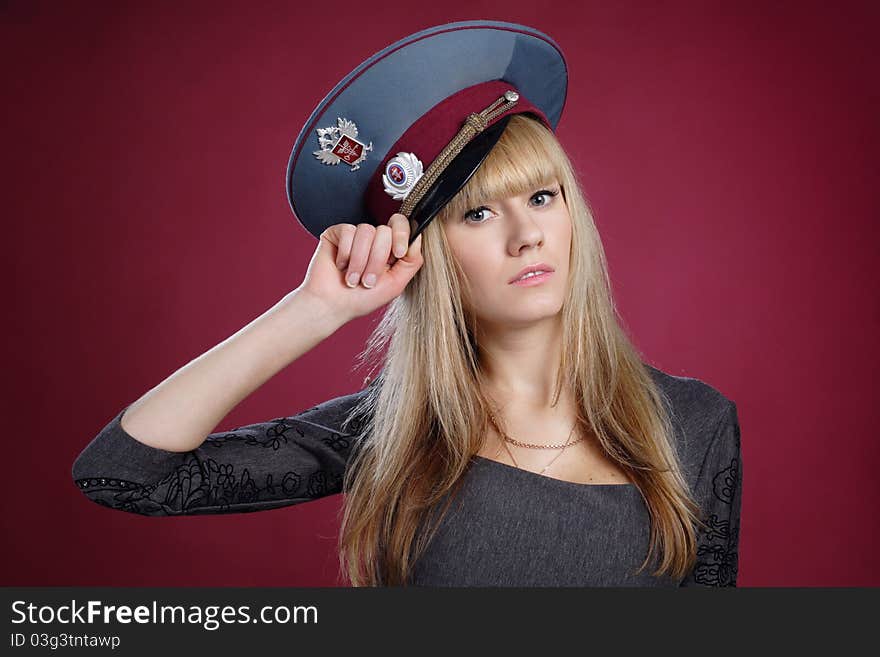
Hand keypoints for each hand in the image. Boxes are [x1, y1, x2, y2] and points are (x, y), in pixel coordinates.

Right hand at [297, 213, 423, 322]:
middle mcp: (373, 240)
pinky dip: (345, 254)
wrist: (331, 306)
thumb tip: (417, 238)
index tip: (398, 253)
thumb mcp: (396, 284)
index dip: (401, 235)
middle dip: (377, 260)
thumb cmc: (361, 299)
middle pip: (385, 231)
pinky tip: (340, 266)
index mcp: (389, 250)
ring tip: (352, 278)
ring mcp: (355, 235)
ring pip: (366, 231)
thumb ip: (412, 261)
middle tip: (367, 280)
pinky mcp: (337, 233)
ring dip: (360, 261)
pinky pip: (348, 231)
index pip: (401, 225)